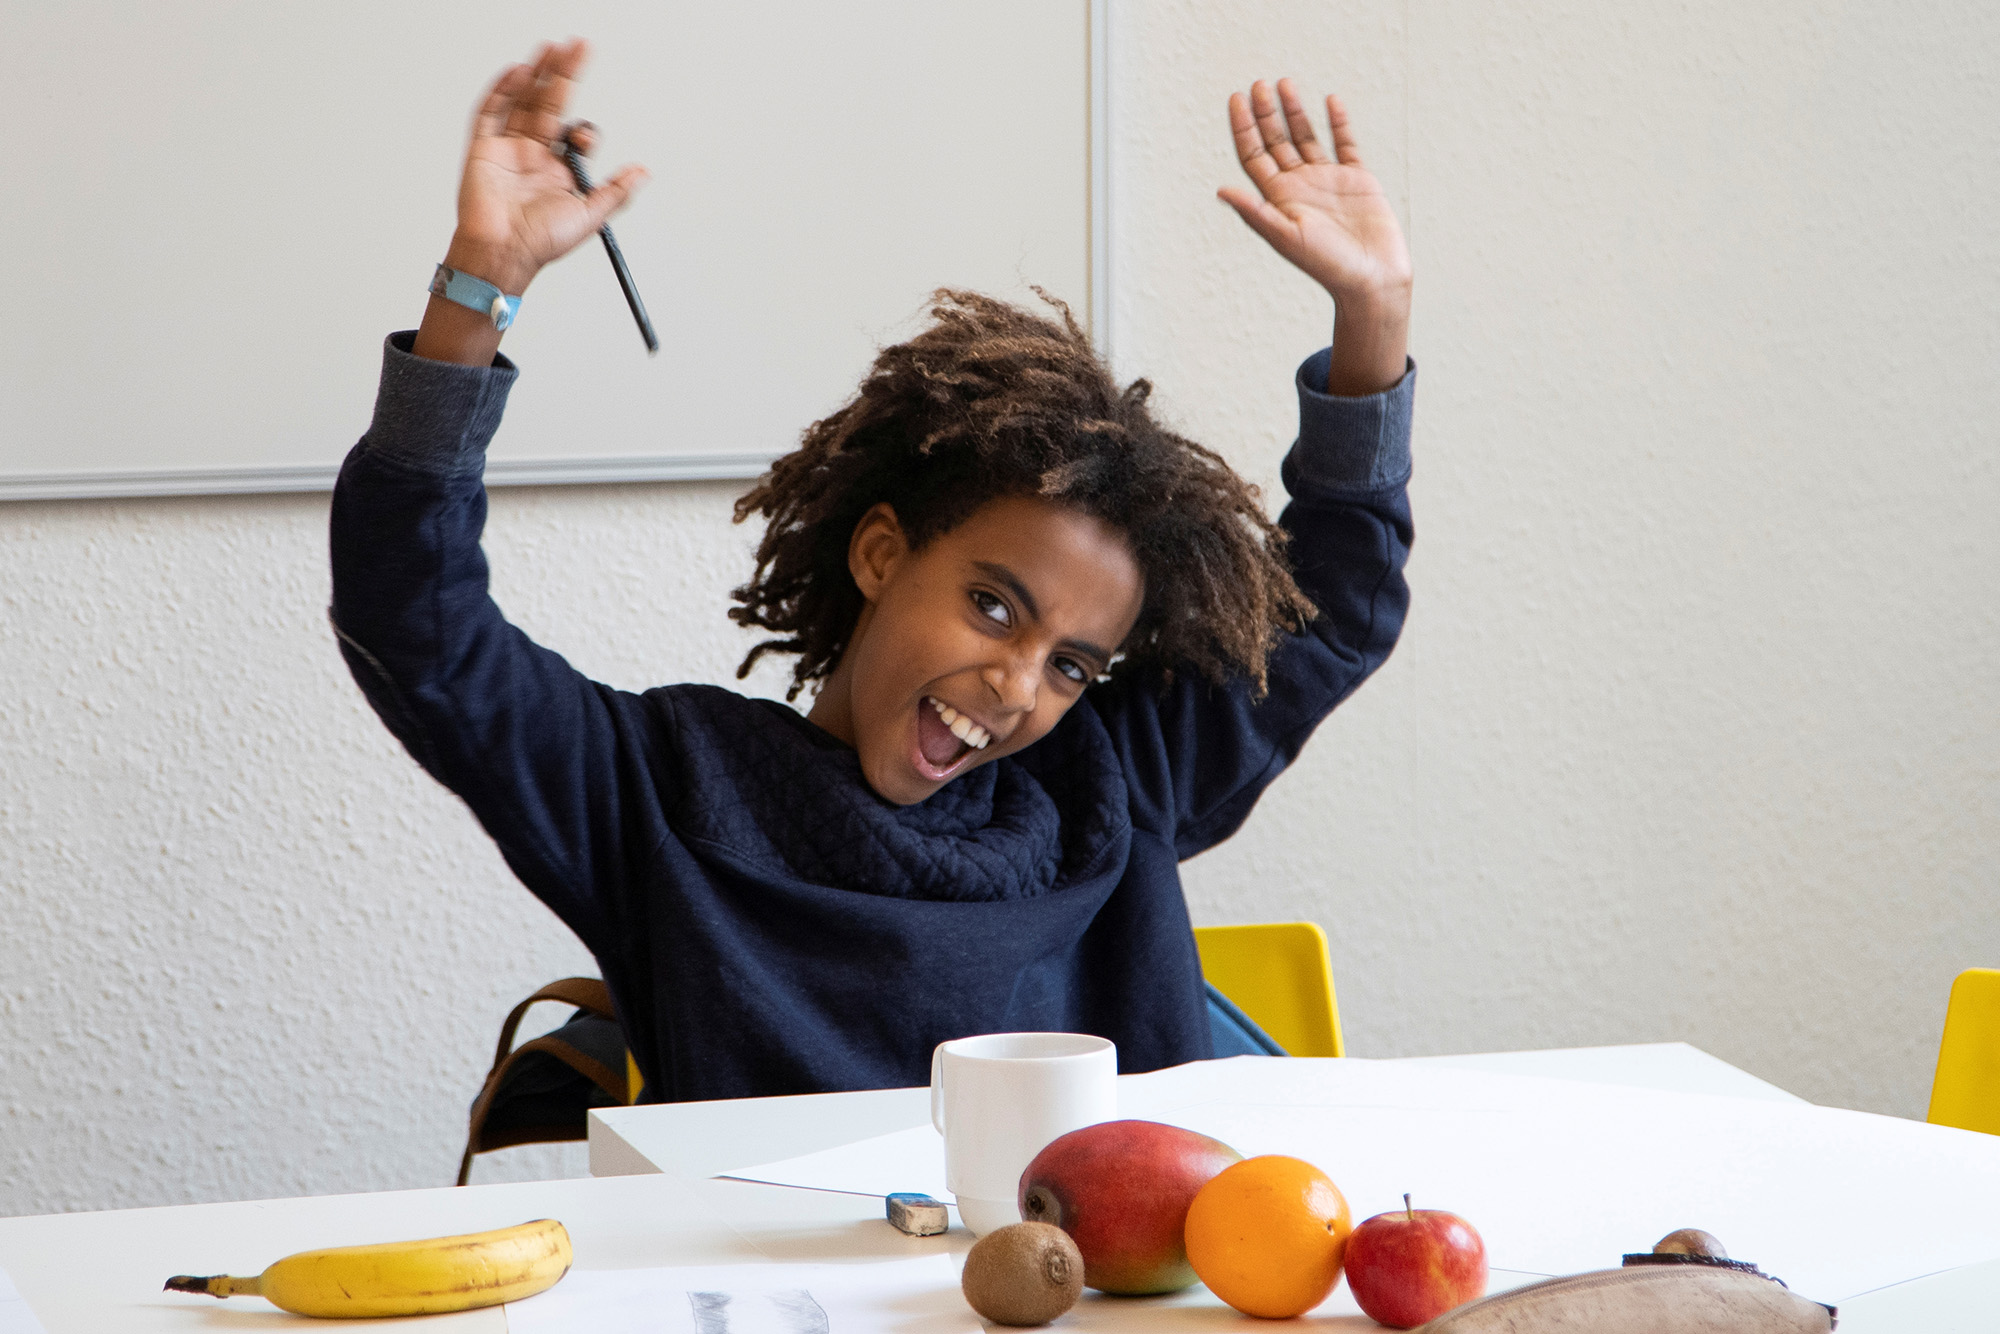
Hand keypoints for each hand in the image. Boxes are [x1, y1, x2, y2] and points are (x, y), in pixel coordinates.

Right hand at [414, 38, 646, 365]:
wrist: (503, 252)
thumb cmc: (541, 242)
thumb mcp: (590, 216)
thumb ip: (616, 192)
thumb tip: (643, 172)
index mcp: (557, 171)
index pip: (573, 135)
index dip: (585, 131)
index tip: (586, 140)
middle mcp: (532, 155)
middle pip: (549, 105)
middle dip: (564, 77)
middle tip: (579, 47)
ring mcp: (506, 149)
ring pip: (523, 101)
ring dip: (537, 74)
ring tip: (552, 48)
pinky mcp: (482, 148)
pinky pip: (490, 112)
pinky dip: (503, 91)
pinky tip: (519, 71)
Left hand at [1218, 79, 1410, 394]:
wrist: (1371, 279)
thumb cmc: (1327, 265)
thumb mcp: (1286, 236)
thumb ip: (1255, 212)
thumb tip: (1221, 191)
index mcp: (1278, 199)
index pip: (1253, 155)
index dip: (1243, 127)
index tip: (1236, 99)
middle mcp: (1299, 187)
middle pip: (1276, 141)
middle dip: (1266, 113)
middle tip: (1258, 84)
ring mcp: (1327, 181)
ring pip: (1306, 138)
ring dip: (1295, 112)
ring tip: (1285, 83)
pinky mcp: (1357, 180)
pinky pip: (1345, 145)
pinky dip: (1338, 123)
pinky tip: (1330, 101)